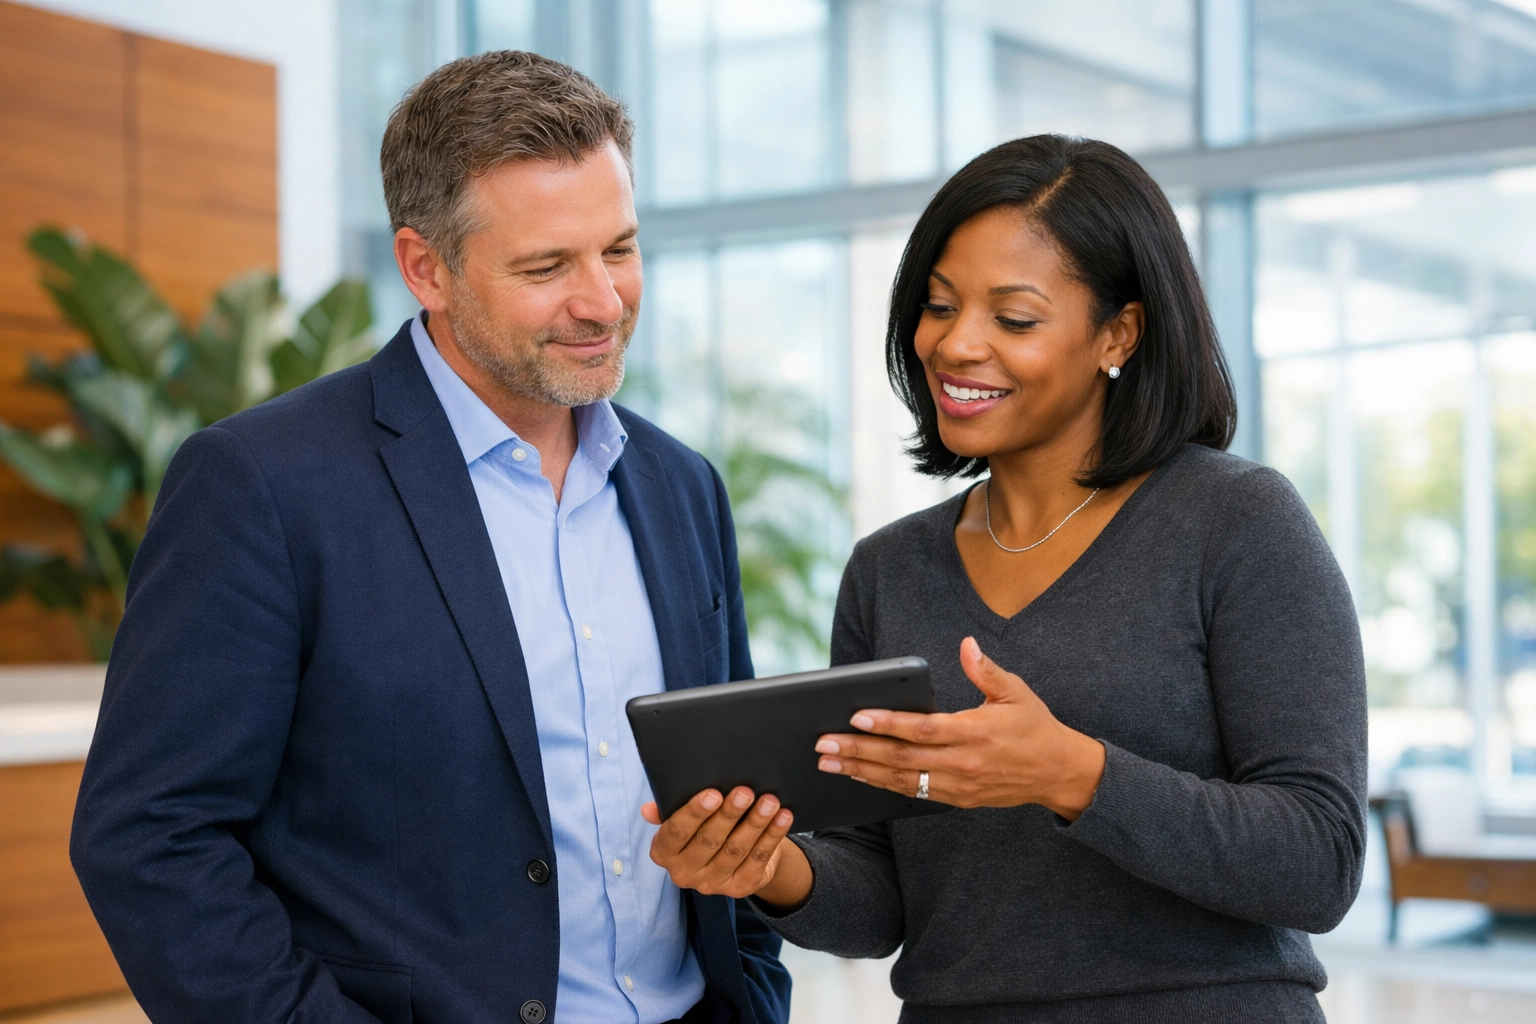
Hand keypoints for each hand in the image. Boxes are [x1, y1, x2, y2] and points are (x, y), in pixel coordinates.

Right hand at [642, 786, 810, 903]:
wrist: (731, 856)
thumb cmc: (702, 826)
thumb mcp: (684, 818)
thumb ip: (668, 811)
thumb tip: (649, 809)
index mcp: (664, 852)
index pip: (675, 832)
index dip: (694, 813)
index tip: (712, 793)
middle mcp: (684, 873)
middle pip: (708, 841)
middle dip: (729, 814)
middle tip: (745, 792)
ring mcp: (713, 884)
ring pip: (736, 850)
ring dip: (755, 823)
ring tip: (769, 801)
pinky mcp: (740, 888)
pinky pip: (758, 859)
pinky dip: (772, 836)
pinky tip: (782, 817)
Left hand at [814, 637, 1105, 819]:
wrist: (1060, 773)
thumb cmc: (1035, 727)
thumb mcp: (1016, 692)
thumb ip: (986, 670)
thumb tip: (966, 644)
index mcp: (977, 731)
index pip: (923, 729)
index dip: (888, 723)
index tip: (855, 717)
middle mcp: (965, 762)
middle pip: (902, 758)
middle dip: (858, 751)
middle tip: (822, 744)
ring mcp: (959, 785)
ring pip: (902, 780)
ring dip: (862, 771)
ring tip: (828, 762)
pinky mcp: (957, 799)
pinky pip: (913, 793)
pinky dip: (882, 784)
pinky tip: (858, 775)